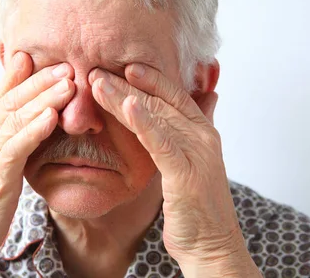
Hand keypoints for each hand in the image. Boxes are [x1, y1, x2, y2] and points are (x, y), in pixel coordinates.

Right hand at [0, 52, 74, 274]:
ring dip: (43, 98)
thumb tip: (30, 117)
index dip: (19, 74)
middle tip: (66, 64)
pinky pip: (16, 147)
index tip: (39, 55)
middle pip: (12, 100)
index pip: (1, 95)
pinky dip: (33, 130)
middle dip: (39, 80)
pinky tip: (51, 117)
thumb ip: (9, 136)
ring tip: (67, 84)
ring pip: (16, 118)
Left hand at [89, 64, 261, 277]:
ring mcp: (196, 153)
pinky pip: (160, 143)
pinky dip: (144, 122)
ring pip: (155, 117)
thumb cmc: (198, 206)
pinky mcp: (185, 174)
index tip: (124, 65)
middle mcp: (202, 137)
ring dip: (125, 97)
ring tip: (100, 82)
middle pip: (159, 102)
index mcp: (202, 132)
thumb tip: (208, 98)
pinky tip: (128, 105)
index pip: (174, 95)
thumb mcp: (195, 162)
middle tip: (98, 70)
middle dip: (126, 85)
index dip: (150, 78)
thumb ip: (193, 130)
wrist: (212, 244)